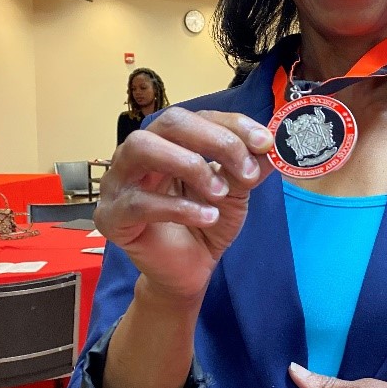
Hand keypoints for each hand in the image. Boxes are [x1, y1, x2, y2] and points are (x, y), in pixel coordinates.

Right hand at [95, 108, 273, 301]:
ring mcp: (120, 181)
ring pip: (142, 147)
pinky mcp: (112, 215)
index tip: (265, 143)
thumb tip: (274, 145)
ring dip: (189, 165)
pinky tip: (207, 217)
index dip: (234, 125)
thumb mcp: (236, 192)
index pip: (199, 117)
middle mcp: (140, 152)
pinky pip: (140, 202)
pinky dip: (179, 207)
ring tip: (219, 192)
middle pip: (170, 122)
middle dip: (215, 140)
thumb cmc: (205, 223)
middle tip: (245, 169)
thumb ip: (250, 167)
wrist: (189, 270)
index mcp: (170, 140)